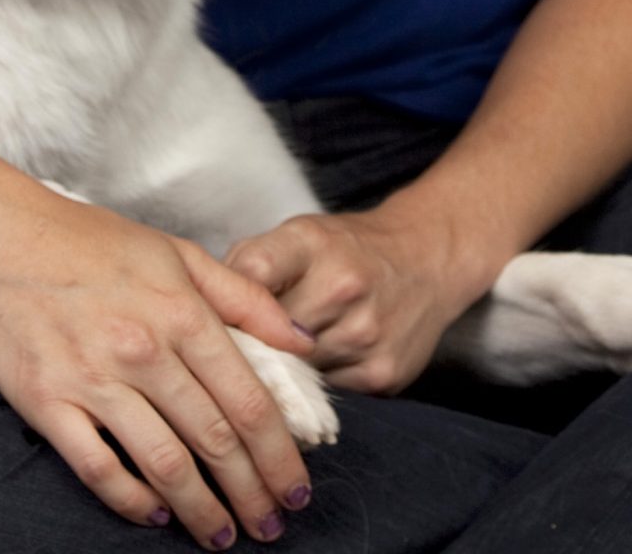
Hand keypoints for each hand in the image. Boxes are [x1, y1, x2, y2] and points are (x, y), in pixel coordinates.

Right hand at [0, 179, 316, 547]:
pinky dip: (131, 502)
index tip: (298, 487)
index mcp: (180, 311)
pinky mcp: (48, 403)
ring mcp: (93, 379)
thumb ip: (244, 296)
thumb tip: (301, 341)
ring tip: (221, 536)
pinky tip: (154, 516)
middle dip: (252, 492)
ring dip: (200, 511)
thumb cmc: (90, 240)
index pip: (248, 400)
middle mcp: (143, 349)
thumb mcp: (176, 253)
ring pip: (164, 464)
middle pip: (214, 439)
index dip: (279, 454)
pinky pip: (99, 469)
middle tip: (272, 526)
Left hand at [226, 203, 474, 395]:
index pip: (252, 272)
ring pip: (296, 375)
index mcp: (312, 242)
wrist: (427, 259)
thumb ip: (251, 265)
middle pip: (269, 337)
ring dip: (279, 376)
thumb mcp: (300, 236)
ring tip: (273, 367)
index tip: (208, 321)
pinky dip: (313, 390)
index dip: (226, 303)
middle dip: (249, 349)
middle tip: (228, 359)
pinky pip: (327, 396)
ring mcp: (366, 333)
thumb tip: (203, 312)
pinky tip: (313, 373)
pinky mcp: (382, 375)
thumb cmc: (348, 248)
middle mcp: (342, 285)